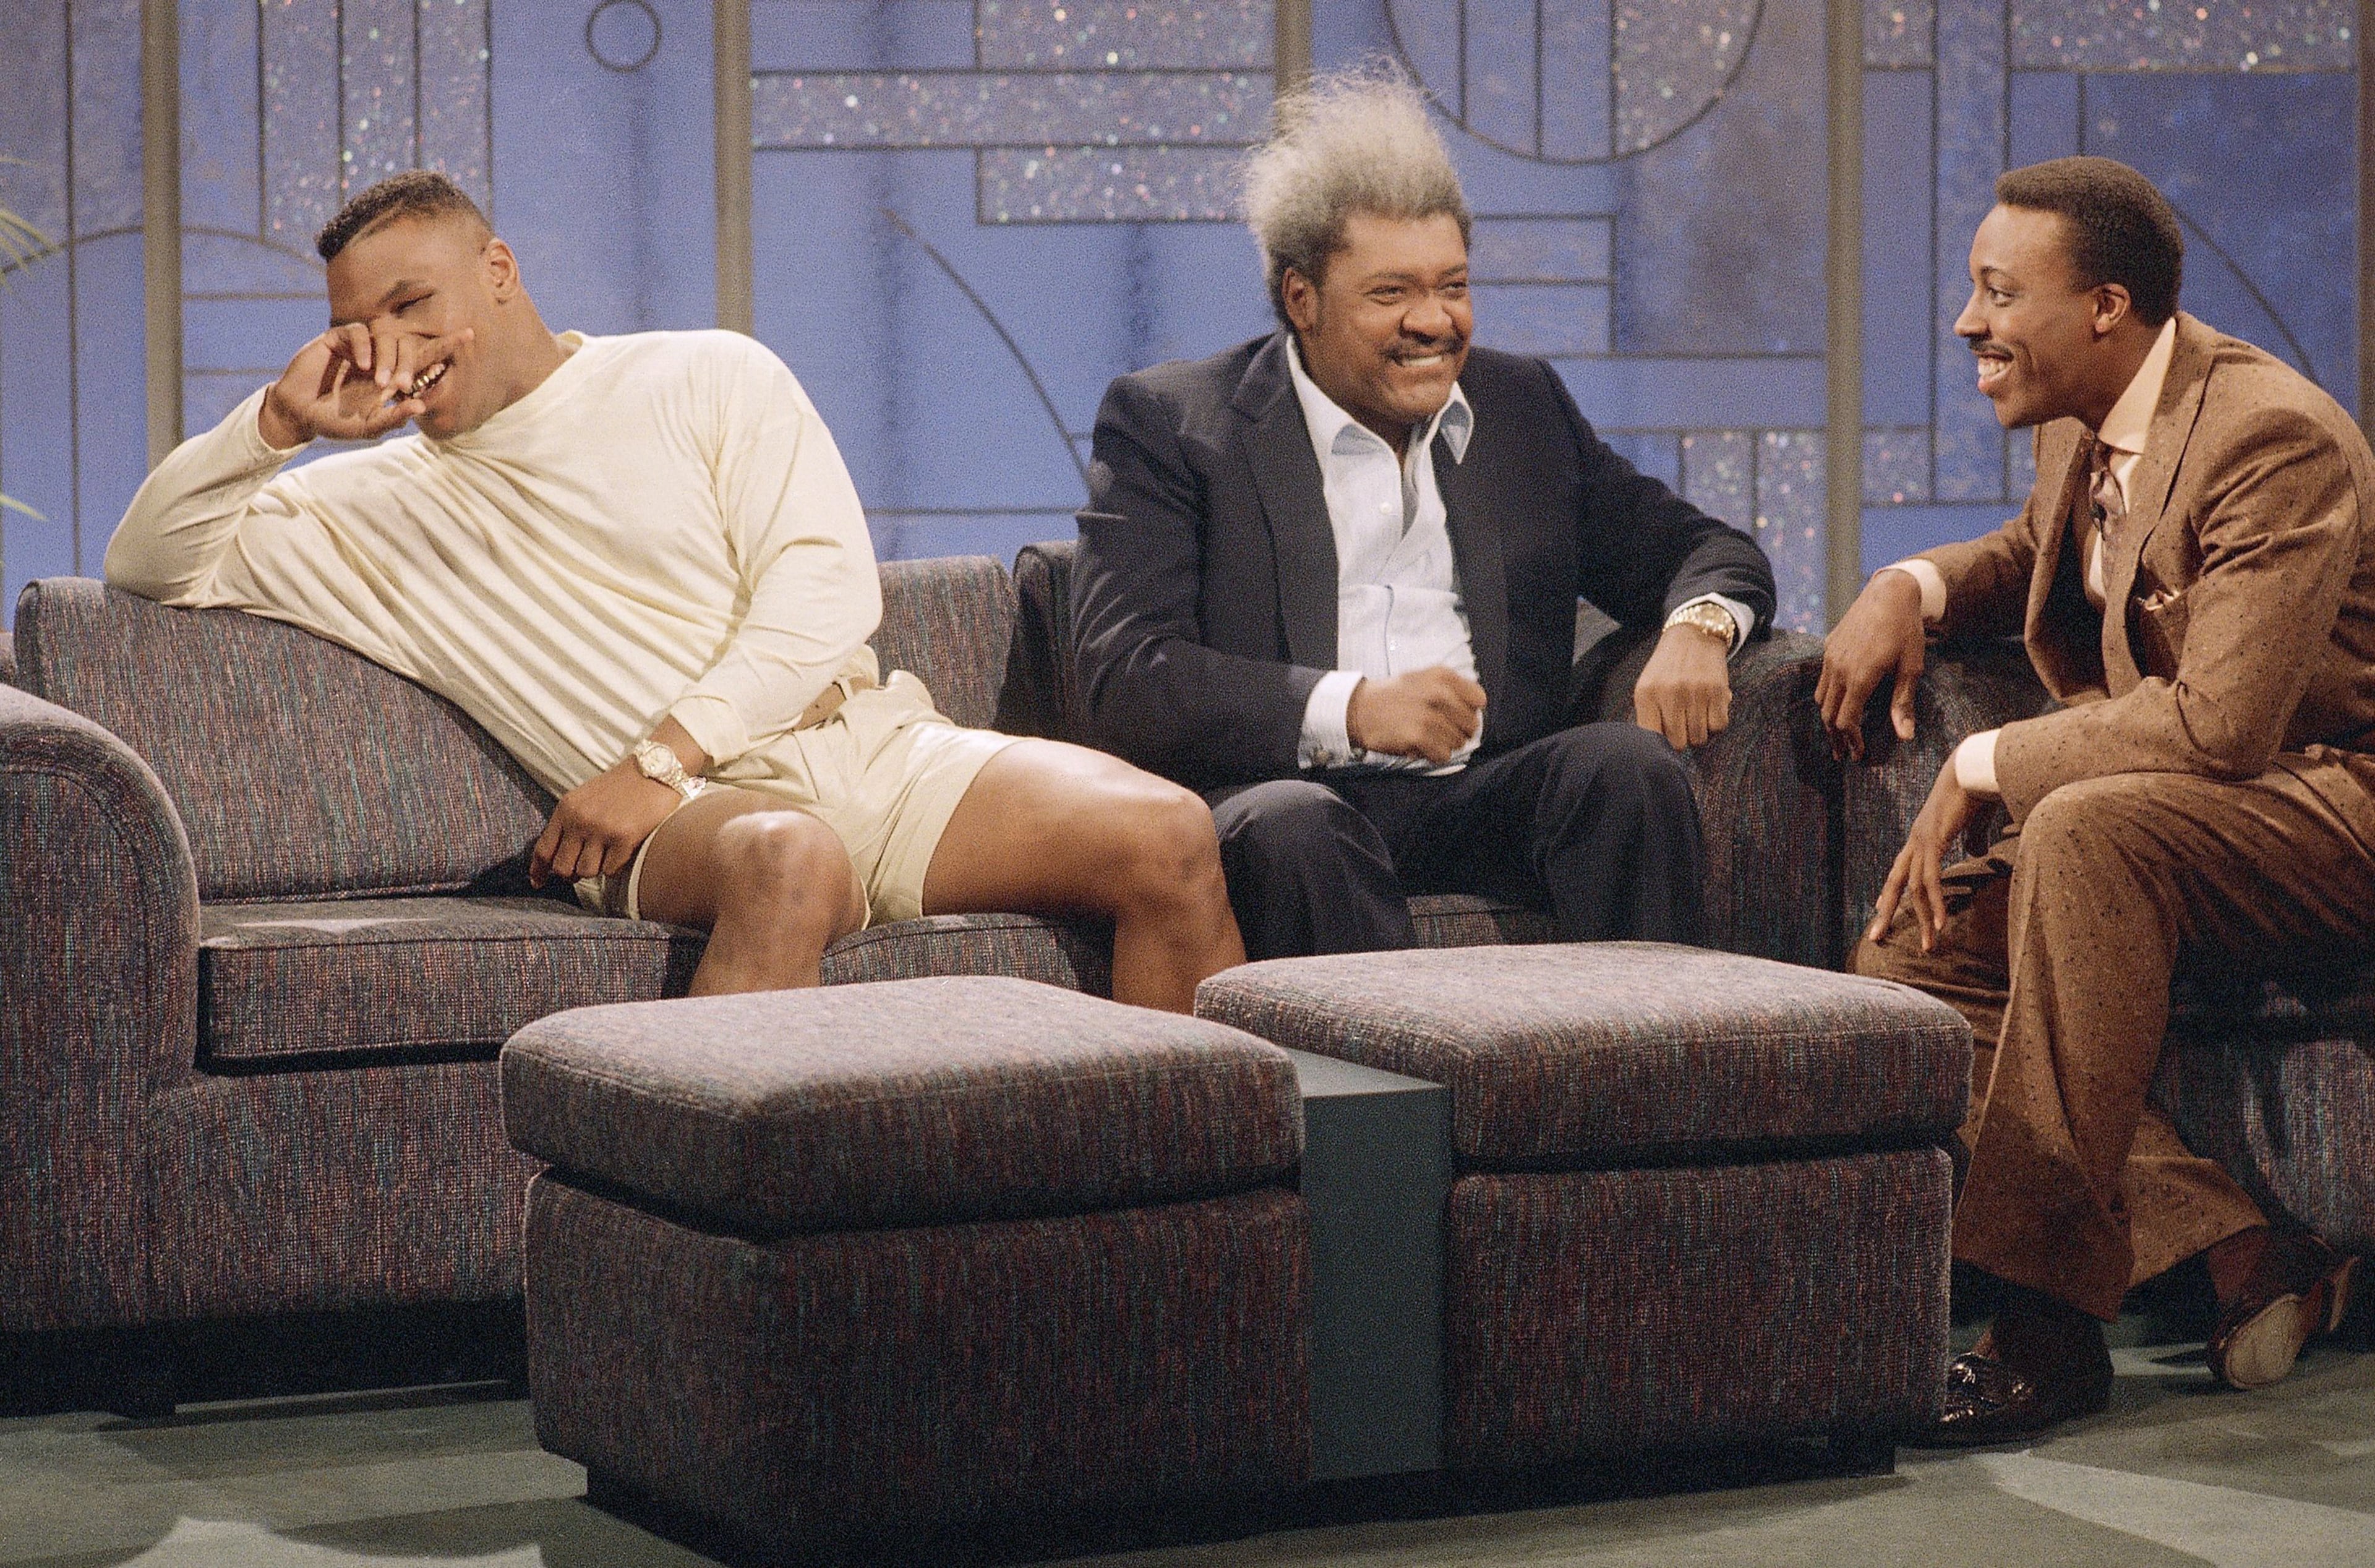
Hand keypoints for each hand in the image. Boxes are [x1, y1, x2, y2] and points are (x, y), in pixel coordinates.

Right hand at [257, 324, 472, 446]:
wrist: (298, 413)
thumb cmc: (334, 422)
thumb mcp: (367, 426)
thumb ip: (393, 418)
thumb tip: (421, 404)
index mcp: (393, 378)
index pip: (424, 359)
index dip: (445, 346)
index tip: (470, 335)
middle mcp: (380, 359)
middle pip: (410, 343)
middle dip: (419, 357)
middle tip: (414, 376)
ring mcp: (360, 348)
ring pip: (386, 337)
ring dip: (389, 360)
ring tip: (380, 384)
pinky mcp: (338, 339)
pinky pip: (359, 333)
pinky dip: (365, 346)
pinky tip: (363, 365)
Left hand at [529, 762, 682, 887]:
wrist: (655, 770)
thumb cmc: (621, 787)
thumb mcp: (585, 799)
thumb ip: (570, 823)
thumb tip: (558, 857)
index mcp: (566, 809)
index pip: (543, 849)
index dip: (538, 871)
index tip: (538, 883)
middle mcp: (580, 820)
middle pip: (562, 867)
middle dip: (571, 873)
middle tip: (582, 868)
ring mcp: (602, 829)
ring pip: (586, 872)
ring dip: (596, 868)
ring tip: (607, 854)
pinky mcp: (624, 838)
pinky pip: (611, 870)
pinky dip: (616, 865)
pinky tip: (623, 850)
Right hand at [1347, 667, 1486, 764]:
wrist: (1359, 709)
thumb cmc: (1393, 697)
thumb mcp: (1424, 678)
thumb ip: (1452, 689)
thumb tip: (1476, 709)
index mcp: (1443, 676)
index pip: (1479, 700)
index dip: (1468, 710)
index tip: (1453, 714)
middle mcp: (1438, 693)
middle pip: (1471, 724)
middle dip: (1457, 731)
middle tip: (1437, 728)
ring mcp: (1428, 715)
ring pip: (1458, 742)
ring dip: (1443, 744)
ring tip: (1424, 735)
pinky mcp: (1418, 736)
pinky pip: (1443, 755)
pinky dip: (1432, 755)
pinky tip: (1418, 745)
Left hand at [1632, 621, 1733, 748]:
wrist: (1694, 636)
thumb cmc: (1667, 668)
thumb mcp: (1647, 687)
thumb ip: (1648, 716)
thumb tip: (1659, 751)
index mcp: (1647, 694)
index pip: (1652, 739)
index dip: (1661, 745)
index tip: (1666, 738)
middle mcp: (1669, 694)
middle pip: (1678, 743)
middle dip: (1682, 740)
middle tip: (1683, 726)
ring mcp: (1695, 692)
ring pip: (1699, 738)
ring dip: (1699, 732)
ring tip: (1696, 716)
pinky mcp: (1717, 691)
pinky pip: (1719, 727)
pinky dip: (1715, 724)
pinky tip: (1709, 710)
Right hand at [1817, 567, 1926, 761]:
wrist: (1889, 592)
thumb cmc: (1906, 630)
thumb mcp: (1911, 667)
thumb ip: (1903, 703)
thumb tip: (1904, 737)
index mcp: (1859, 677)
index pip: (1846, 720)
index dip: (1851, 741)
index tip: (1859, 754)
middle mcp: (1839, 669)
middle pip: (1828, 714)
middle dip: (1836, 738)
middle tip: (1845, 754)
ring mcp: (1830, 658)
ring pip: (1821, 699)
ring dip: (1829, 720)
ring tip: (1839, 734)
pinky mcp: (1828, 648)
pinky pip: (1822, 681)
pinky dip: (1827, 699)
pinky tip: (1839, 703)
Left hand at [1864, 758, 1977, 952]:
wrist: (1974, 768)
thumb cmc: (1975, 792)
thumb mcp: (1972, 823)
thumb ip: (1971, 839)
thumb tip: (1975, 852)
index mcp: (1921, 836)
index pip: (1900, 871)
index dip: (1890, 892)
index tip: (1880, 911)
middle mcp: (1915, 840)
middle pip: (1895, 883)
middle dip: (1886, 912)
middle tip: (1875, 938)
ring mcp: (1921, 840)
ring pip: (1915, 888)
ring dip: (1923, 918)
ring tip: (1929, 945)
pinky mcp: (1934, 840)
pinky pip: (1931, 879)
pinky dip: (1935, 902)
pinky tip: (1939, 923)